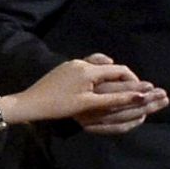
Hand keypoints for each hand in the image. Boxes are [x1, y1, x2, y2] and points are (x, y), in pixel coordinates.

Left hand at [17, 55, 166, 126]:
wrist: (29, 104)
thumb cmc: (58, 106)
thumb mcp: (89, 104)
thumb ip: (115, 99)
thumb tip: (140, 96)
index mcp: (89, 69)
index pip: (120, 70)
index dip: (133, 80)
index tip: (139, 93)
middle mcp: (81, 62)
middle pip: (110, 67)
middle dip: (122, 79)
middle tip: (127, 94)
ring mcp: (71, 64)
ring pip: (98, 67)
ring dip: (108, 77)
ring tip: (113, 92)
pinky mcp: (64, 68)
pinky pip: (87, 68)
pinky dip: (96, 76)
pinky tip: (95, 88)